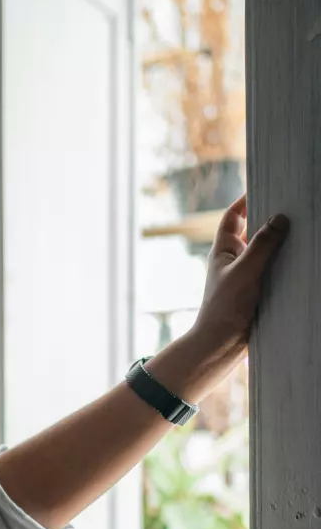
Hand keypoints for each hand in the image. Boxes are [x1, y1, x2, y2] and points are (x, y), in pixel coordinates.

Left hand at [191, 194, 289, 360]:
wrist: (222, 343)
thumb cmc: (225, 306)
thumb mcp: (245, 271)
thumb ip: (263, 245)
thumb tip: (280, 217)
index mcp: (223, 250)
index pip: (233, 217)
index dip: (246, 200)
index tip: (265, 185)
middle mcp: (235, 258)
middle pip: (254, 229)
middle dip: (271, 216)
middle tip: (295, 202)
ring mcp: (248, 273)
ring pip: (268, 249)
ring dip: (283, 239)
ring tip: (305, 223)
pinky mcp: (260, 288)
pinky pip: (276, 267)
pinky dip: (287, 260)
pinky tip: (305, 254)